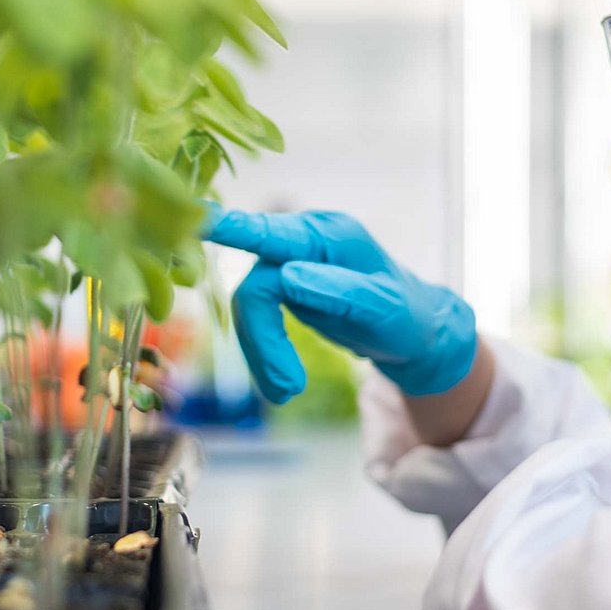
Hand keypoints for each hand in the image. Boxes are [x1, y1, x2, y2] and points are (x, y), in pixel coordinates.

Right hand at [204, 206, 477, 403]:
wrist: (416, 334)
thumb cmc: (407, 317)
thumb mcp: (383, 309)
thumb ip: (339, 291)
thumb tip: (288, 277)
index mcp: (329, 236)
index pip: (270, 233)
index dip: (230, 230)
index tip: (194, 219)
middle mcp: (305, 241)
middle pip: (257, 286)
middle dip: (264, 340)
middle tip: (286, 388)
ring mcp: (293, 262)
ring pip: (252, 307)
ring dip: (263, 353)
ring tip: (288, 390)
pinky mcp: (286, 287)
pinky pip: (259, 319)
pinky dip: (266, 353)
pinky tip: (283, 383)